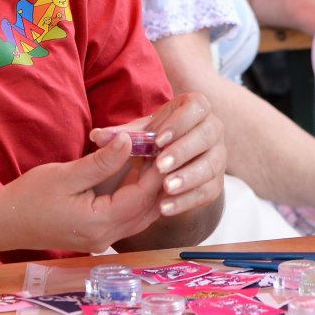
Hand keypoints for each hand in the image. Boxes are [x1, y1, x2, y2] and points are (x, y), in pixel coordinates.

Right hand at [0, 134, 161, 254]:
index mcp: (99, 223)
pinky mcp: (96, 238)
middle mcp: (105, 238)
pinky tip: (136, 178)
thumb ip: (101, 162)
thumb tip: (129, 142)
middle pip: (146, 211)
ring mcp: (101, 241)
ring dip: (149, 192)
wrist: (4, 222)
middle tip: (167, 154)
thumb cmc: (29, 197)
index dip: (156, 173)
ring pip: (139, 218)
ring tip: (156, 163)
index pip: (140, 198)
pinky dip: (135, 199)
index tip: (165, 148)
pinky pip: (126, 219)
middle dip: (159, 183)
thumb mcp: (66, 174)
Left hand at [92, 90, 225, 221]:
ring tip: (165, 188)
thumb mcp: (137, 135)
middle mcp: (213, 129)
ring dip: (189, 177)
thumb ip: (118, 135)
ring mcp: (218, 157)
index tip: (159, 139)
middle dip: (184, 151)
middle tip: (161, 166)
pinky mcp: (217, 182)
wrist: (169, 164)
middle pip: (208, 135)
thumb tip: (96, 136)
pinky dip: (187, 201)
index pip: (197, 106)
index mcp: (195, 108)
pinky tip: (166, 207)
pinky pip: (209, 192)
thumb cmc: (153, 141)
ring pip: (211, 166)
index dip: (180, 122)